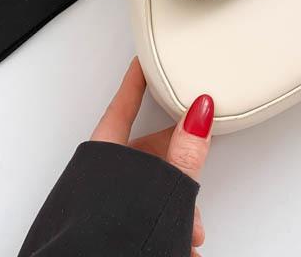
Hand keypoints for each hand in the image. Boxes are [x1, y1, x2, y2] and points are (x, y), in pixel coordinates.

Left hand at [90, 58, 212, 254]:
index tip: (141, 62)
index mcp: (104, 158)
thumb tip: (199, 113)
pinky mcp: (110, 225)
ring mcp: (103, 205)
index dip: (135, 83)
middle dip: (177, 166)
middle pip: (146, 153)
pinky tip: (180, 241)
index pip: (122, 108)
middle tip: (193, 171)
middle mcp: (100, 179)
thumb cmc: (109, 239)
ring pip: (148, 188)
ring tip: (190, 230)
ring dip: (175, 204)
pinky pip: (143, 210)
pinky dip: (164, 220)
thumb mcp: (162, 189)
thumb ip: (185, 152)